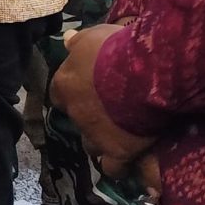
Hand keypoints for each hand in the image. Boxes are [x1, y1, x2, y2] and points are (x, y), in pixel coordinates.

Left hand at [50, 22, 154, 179]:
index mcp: (65, 84)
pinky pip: (113, 168)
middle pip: (77, 120)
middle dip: (90, 118)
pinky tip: (130, 160)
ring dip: (102, 141)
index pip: (60, 94)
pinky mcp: (117, 151)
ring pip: (91, 145)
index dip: (74, 93)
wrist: (143, 73)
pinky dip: (120, 166)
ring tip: (121, 135)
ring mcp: (94, 134)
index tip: (89, 90)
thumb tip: (67, 39)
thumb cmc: (116, 49)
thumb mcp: (95, 37)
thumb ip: (79, 42)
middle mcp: (75, 112)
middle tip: (111, 111)